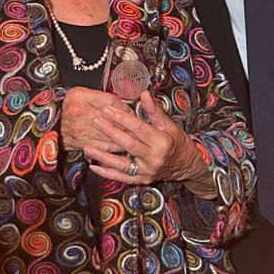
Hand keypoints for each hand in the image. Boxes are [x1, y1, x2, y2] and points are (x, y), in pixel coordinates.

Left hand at [66, 88, 213, 194]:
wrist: (186, 166)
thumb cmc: (176, 142)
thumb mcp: (169, 125)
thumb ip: (154, 110)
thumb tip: (144, 93)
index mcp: (161, 142)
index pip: (138, 128)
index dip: (121, 118)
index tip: (107, 109)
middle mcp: (153, 158)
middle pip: (128, 144)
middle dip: (110, 132)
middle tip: (94, 120)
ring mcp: (147, 172)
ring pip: (121, 164)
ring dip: (103, 156)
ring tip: (87, 147)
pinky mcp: (141, 180)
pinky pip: (121, 177)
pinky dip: (106, 173)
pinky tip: (93, 165)